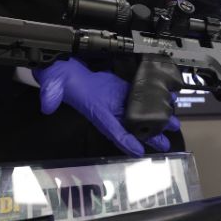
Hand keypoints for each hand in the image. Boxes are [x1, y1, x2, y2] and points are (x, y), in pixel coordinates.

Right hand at [33, 58, 179, 155]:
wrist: (64, 68)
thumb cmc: (58, 78)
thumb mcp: (52, 85)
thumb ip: (50, 94)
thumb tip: (46, 105)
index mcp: (96, 111)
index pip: (111, 130)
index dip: (125, 141)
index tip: (139, 151)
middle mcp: (109, 110)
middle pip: (132, 127)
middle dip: (149, 136)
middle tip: (166, 142)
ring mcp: (116, 100)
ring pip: (139, 114)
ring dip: (156, 119)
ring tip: (173, 124)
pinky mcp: (120, 89)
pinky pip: (138, 97)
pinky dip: (152, 101)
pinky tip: (165, 101)